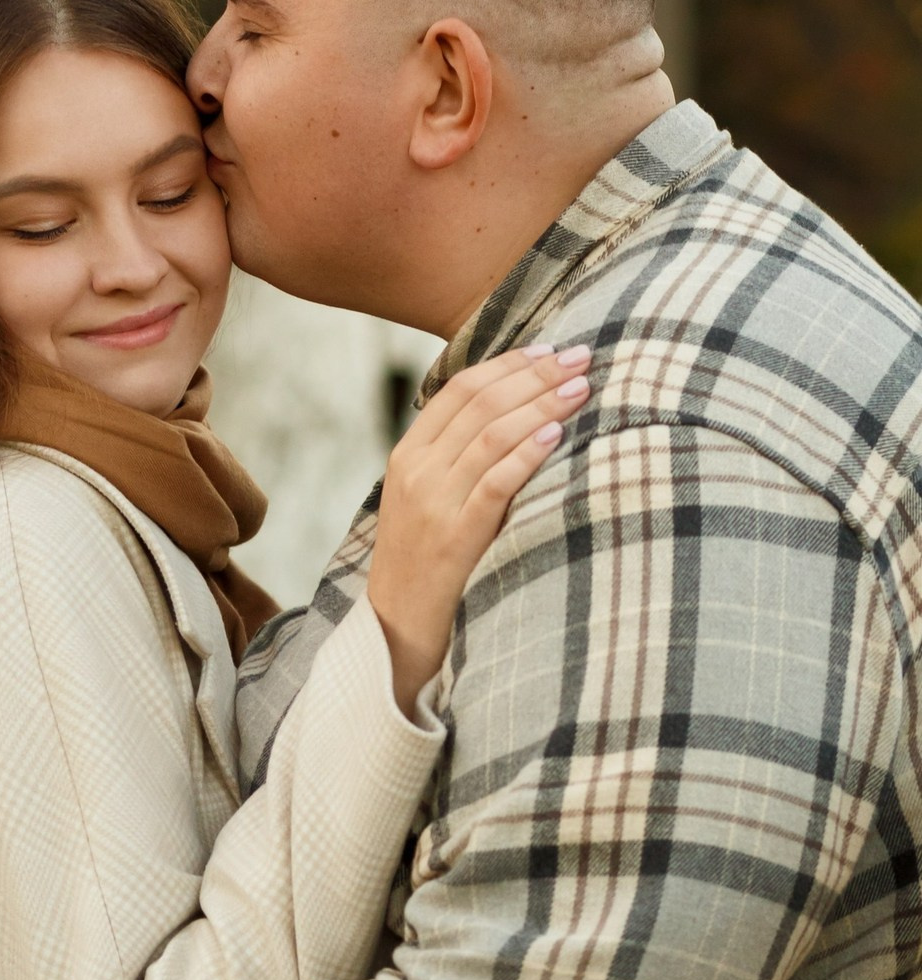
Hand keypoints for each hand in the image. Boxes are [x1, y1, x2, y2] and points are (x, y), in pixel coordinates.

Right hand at [367, 343, 591, 714]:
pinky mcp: (455, 537)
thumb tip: (511, 413)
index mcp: (407, 455)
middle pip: (481, 402)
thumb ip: (453, 458)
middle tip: (582, 356)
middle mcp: (417, 471)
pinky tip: (557, 434)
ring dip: (543, 404)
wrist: (397, 629)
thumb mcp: (423, 500)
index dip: (509, 364)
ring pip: (492, 434)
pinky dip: (527, 453)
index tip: (551, 350)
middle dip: (537, 374)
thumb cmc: (423, 562)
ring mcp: (434, 503)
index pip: (460, 389)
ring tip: (582, 388)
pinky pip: (496, 482)